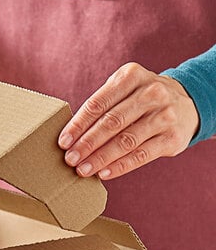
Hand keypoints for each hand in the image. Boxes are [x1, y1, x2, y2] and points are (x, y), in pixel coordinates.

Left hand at [58, 62, 199, 179]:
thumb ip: (101, 106)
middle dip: (87, 143)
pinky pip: (142, 155)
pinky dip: (120, 166)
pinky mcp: (172, 137)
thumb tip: (71, 136)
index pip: (98, 103)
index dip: (78, 125)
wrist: (186, 102)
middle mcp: (151, 93)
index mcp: (131, 76)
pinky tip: (104, 173)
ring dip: (101, 158)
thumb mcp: (123, 89)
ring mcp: (164, 115)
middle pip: (111, 122)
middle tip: (70, 159)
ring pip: (126, 141)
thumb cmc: (140, 99)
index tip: (63, 142)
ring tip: (83, 169)